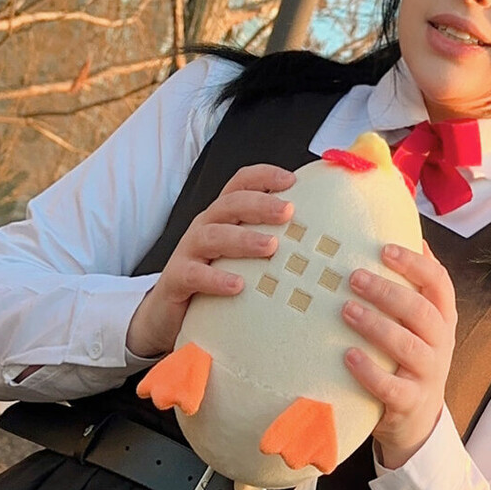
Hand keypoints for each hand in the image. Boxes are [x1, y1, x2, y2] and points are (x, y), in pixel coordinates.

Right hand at [126, 164, 295, 360]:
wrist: (170, 313)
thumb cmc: (217, 278)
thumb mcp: (243, 255)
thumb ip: (272, 241)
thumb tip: (320, 239)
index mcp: (224, 216)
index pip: (240, 183)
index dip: (264, 176)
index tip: (292, 181)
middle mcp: (206, 226)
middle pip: (230, 203)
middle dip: (260, 204)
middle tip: (288, 211)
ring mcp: (189, 251)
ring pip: (213, 235)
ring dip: (243, 239)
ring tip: (271, 247)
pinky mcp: (176, 279)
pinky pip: (194, 274)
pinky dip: (216, 278)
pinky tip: (237, 286)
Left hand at [341, 241, 456, 467]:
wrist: (417, 420)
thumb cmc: (410, 358)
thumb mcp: (420, 323)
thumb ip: (415, 285)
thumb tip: (410, 235)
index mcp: (442, 316)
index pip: (439, 283)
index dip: (414, 264)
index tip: (384, 248)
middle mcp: (440, 342)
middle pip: (421, 311)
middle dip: (388, 291)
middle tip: (353, 277)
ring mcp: (427, 373)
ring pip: (408, 346)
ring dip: (376, 325)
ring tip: (346, 310)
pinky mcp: (409, 402)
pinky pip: (391, 386)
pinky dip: (369, 370)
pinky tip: (347, 355)